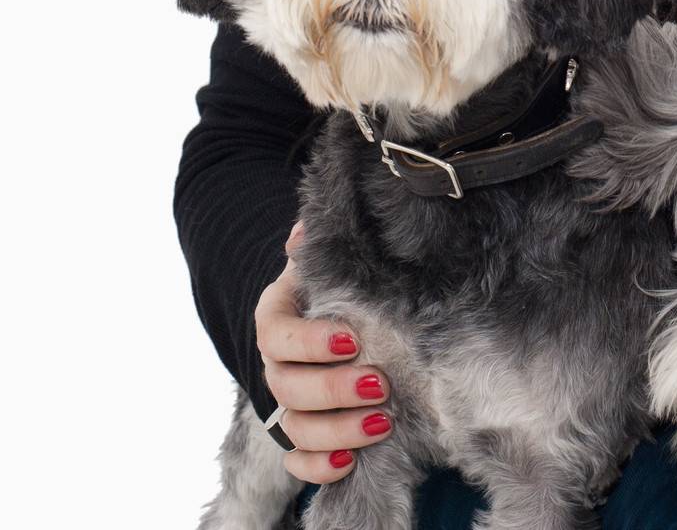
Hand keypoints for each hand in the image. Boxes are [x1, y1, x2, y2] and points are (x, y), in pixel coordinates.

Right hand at [256, 222, 394, 482]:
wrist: (337, 312)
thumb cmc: (338, 282)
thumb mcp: (329, 259)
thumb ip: (319, 245)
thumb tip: (307, 230)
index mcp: (277, 318)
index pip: (278, 335)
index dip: (310, 341)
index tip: (351, 339)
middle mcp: (276, 364)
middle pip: (287, 387)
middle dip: (334, 389)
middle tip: (379, 383)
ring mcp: (287, 402)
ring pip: (295, 427)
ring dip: (335, 429)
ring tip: (380, 422)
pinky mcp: (303, 432)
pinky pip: (298, 459)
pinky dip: (318, 466)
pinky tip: (348, 461)